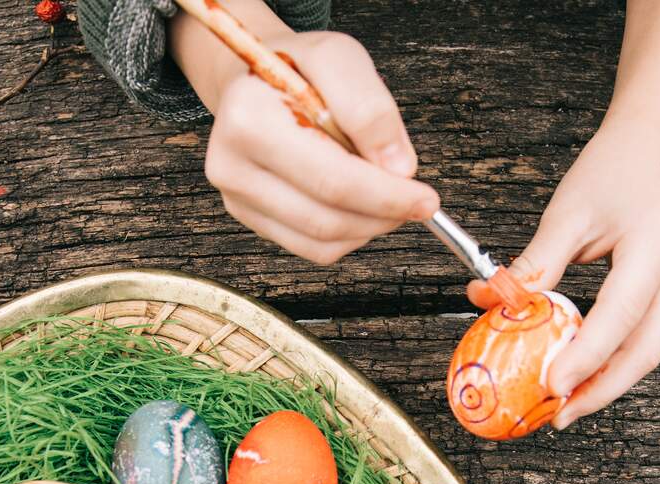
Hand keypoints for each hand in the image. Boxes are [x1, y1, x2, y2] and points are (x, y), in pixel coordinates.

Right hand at [181, 24, 438, 264]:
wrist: (258, 82)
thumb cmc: (301, 70)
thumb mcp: (341, 59)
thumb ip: (371, 108)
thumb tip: (398, 169)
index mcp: (249, 119)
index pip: (332, 179)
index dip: (387, 196)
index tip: (427, 200)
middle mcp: (231, 164)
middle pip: (326, 218)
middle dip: (383, 215)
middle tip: (418, 203)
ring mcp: (236, 197)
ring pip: (322, 242)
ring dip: (369, 227)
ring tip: (387, 197)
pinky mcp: (247, 218)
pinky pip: (312, 249)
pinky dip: (349, 235)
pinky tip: (360, 207)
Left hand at [468, 126, 659, 428]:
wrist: (652, 147)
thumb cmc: (611, 171)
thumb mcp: (566, 214)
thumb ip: (536, 264)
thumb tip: (491, 302)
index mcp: (656, 247)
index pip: (620, 315)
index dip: (587, 355)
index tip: (553, 385)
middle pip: (645, 351)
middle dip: (601, 389)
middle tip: (559, 414)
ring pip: (648, 351)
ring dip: (607, 383)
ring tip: (565, 404)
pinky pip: (644, 338)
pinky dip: (612, 362)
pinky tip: (581, 375)